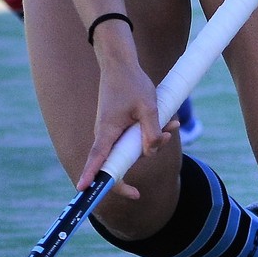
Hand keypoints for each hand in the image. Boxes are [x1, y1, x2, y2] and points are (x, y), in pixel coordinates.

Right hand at [75, 56, 168, 196]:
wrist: (121, 64)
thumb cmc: (132, 83)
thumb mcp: (148, 107)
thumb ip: (151, 131)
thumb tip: (152, 152)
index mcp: (107, 131)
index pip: (98, 160)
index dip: (93, 178)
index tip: (85, 192)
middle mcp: (105, 135)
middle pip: (119, 161)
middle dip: (143, 158)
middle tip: (158, 154)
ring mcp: (110, 133)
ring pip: (130, 150)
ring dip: (151, 142)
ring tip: (172, 125)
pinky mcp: (117, 128)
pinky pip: (132, 139)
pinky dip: (148, 134)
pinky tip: (169, 123)